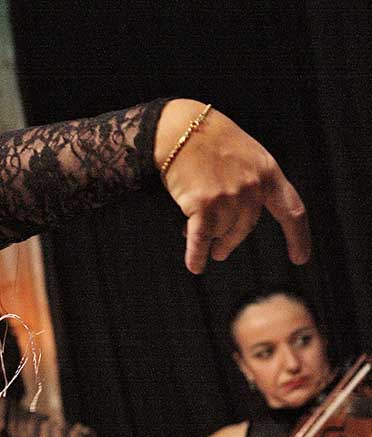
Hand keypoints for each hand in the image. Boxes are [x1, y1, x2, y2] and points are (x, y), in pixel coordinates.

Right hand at [156, 99, 309, 273]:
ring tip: (188, 232)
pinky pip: (201, 237)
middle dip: (231, 242)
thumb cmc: (206, 139)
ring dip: (207, 236)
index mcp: (268, 172)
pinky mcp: (203, 204)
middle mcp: (253, 186)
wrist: (179, 129)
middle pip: (245, 227)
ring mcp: (229, 196)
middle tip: (221, 253)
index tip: (299, 258)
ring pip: (220, 230)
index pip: (292, 211)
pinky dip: (197, 254)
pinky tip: (195, 266)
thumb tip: (233, 221)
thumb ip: (249, 183)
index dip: (298, 237)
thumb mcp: (242, 155)